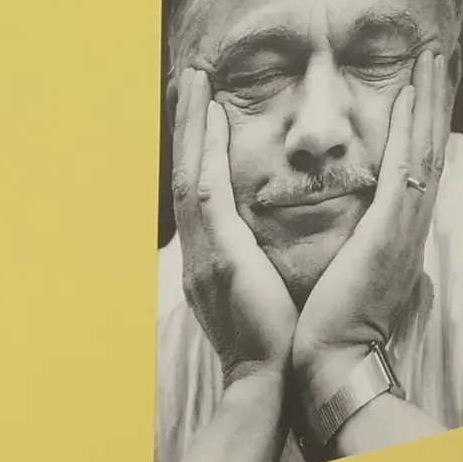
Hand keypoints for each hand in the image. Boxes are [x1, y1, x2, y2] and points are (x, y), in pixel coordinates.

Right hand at [169, 68, 298, 387]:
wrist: (270, 384)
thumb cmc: (276, 344)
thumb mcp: (261, 296)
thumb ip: (260, 266)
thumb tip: (273, 248)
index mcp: (210, 257)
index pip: (201, 189)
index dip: (200, 147)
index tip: (204, 109)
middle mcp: (198, 248)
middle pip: (186, 170)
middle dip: (187, 123)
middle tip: (190, 78)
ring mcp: (202, 250)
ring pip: (190, 170)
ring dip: (192, 123)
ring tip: (196, 80)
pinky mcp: (219, 254)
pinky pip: (206, 190)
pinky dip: (207, 151)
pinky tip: (214, 117)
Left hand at [289, 48, 451, 425]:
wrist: (328, 366)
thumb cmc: (325, 325)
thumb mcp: (343, 270)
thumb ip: (350, 240)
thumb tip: (345, 222)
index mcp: (392, 231)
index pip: (410, 162)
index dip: (418, 120)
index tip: (419, 81)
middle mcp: (405, 223)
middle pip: (426, 146)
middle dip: (432, 98)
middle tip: (434, 52)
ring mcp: (403, 227)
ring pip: (423, 148)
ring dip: (429, 100)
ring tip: (431, 58)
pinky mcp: (391, 233)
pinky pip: (407, 169)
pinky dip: (412, 128)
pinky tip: (413, 94)